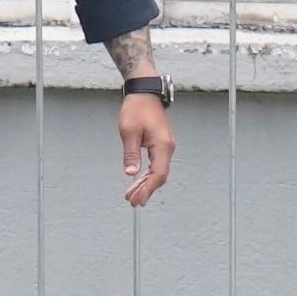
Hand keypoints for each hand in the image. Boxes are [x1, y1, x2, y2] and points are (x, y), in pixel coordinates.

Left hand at [119, 91, 174, 207]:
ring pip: (158, 172)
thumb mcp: (129, 131)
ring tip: (132, 196)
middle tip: (132, 202)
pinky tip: (138, 182)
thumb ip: (130, 153)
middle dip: (146, 190)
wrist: (145, 93)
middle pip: (159, 176)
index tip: (137, 199)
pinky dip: (147, 175)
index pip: (158, 174)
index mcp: (162, 146)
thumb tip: (131, 173)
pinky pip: (156, 165)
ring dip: (146, 184)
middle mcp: (167, 148)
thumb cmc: (136, 109)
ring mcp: (165, 147)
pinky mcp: (160, 145)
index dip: (148, 189)